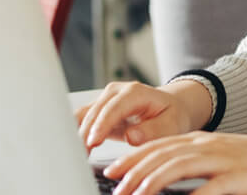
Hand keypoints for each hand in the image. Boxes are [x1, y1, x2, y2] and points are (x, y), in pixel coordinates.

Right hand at [76, 79, 213, 150]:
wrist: (169, 108)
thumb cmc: (171, 115)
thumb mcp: (171, 124)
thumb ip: (152, 130)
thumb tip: (131, 137)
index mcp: (135, 92)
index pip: (113, 108)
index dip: (101, 125)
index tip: (92, 142)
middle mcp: (116, 92)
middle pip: (94, 112)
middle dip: (85, 134)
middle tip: (79, 155)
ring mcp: (105, 99)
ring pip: (84, 115)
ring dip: (77, 134)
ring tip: (75, 155)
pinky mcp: (99, 110)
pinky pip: (82, 120)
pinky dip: (76, 133)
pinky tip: (74, 147)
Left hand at [101, 130, 246, 194]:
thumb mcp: (221, 160)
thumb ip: (194, 168)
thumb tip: (164, 183)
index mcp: (201, 141)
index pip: (158, 145)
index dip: (132, 157)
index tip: (111, 170)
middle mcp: (207, 145)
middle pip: (161, 154)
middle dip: (133, 170)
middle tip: (114, 186)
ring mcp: (223, 159)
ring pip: (178, 166)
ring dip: (152, 181)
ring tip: (134, 194)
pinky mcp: (239, 176)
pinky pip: (211, 187)